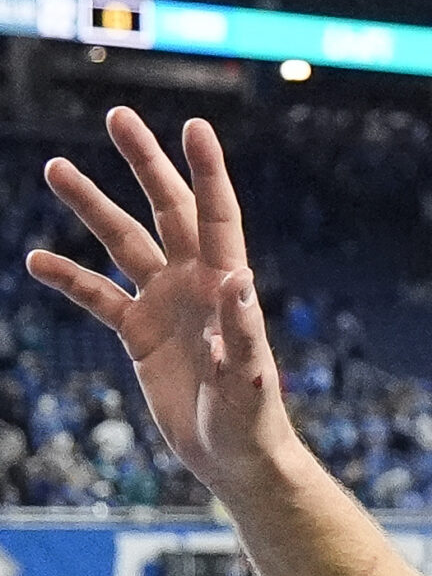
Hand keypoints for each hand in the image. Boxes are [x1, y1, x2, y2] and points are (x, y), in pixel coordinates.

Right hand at [26, 110, 293, 490]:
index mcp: (227, 286)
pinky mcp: (140, 334)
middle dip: (143, 164)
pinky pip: (97, 297)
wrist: (234, 459)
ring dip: (91, 207)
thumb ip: (244, 331)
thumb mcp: (250, 379)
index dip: (206, 171)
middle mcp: (195, 284)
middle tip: (118, 116)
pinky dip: (69, 278)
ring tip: (56, 167)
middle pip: (166, 210)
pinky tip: (35, 259)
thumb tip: (240, 279)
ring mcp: (164, 304)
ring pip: (122, 242)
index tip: (194, 126)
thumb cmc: (252, 422)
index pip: (216, 216)